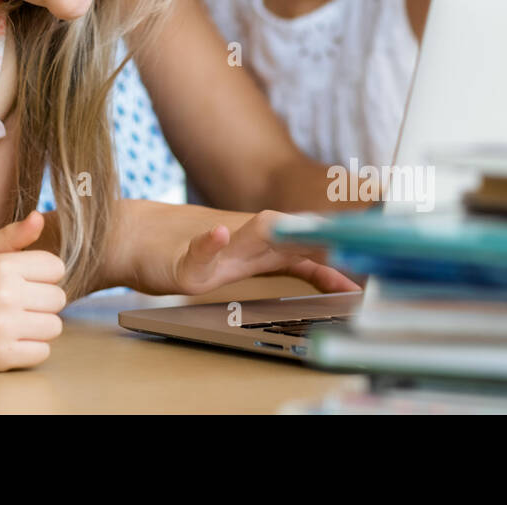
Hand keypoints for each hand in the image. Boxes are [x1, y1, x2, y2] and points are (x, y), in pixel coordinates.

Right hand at [0, 211, 66, 370]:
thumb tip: (40, 216)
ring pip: (54, 326)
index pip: (56, 267)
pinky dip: (32, 348)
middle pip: (58, 298)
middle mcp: (3, 295)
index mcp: (1, 267)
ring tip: (17, 321)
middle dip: (43, 301)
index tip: (27, 281)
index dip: (44, 274)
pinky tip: (12, 340)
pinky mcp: (1, 356)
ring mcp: (2, 328)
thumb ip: (14, 235)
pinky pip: (43, 352)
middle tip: (20, 303)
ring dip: (40, 326)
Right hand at [164, 210, 360, 296]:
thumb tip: (343, 275)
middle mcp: (243, 243)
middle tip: (351, 237)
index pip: (313, 247)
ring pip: (248, 235)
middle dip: (320, 236)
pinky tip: (218, 235)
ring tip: (293, 230)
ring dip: (272, 232)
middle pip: (289, 235)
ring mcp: (214, 251)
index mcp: (264, 247)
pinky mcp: (182, 262)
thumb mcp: (251, 259)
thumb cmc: (195, 251)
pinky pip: (197, 254)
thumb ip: (295, 264)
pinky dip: (209, 244)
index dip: (341, 250)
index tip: (372, 256)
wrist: (134, 238)